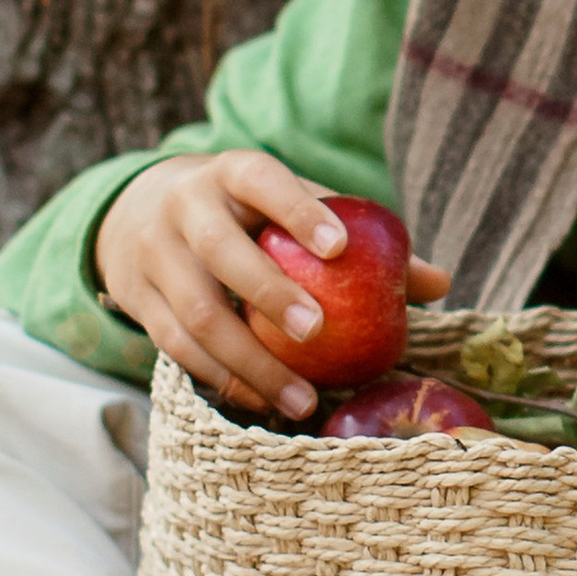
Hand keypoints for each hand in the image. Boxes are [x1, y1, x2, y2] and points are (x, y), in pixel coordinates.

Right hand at [94, 152, 449, 418]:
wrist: (140, 213)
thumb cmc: (246, 215)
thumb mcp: (290, 207)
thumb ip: (357, 238)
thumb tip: (438, 282)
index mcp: (232, 174)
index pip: (263, 180)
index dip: (299, 210)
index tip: (340, 247)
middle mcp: (186, 207)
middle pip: (220, 250)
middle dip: (268, 292)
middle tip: (318, 330)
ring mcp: (154, 255)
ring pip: (197, 313)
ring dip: (250, 362)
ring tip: (304, 398)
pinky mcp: (137, 299)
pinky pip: (177, 348)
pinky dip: (223, 379)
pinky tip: (264, 402)